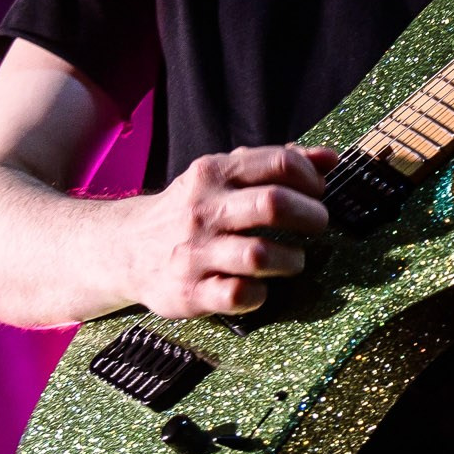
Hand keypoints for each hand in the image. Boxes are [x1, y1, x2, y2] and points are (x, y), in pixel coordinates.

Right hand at [128, 144, 336, 318]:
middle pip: (273, 205)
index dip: (311, 178)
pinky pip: (238, 295)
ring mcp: (194, 252)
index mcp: (214, 173)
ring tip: (293, 260)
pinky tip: (260, 287)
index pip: (278, 162)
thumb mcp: (225, 175)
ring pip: (259, 254)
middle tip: (316, 225)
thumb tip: (329, 159)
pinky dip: (260, 294)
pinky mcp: (189, 292)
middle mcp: (203, 210)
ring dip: (291, 260)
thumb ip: (276, 164)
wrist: (124, 248)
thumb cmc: (191, 209)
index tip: (317, 192)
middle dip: (311, 216)